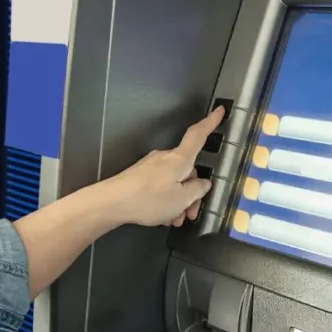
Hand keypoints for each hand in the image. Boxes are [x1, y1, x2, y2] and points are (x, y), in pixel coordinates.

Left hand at [105, 106, 223, 226]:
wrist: (113, 202)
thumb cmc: (147, 199)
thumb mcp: (182, 199)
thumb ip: (197, 190)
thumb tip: (203, 184)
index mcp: (179, 159)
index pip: (198, 135)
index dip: (210, 123)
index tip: (219, 112)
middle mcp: (165, 158)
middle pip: (187, 170)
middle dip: (192, 192)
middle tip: (190, 213)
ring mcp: (151, 166)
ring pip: (173, 182)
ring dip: (177, 201)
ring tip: (173, 219)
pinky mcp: (140, 176)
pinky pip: (160, 186)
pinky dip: (165, 201)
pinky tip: (162, 216)